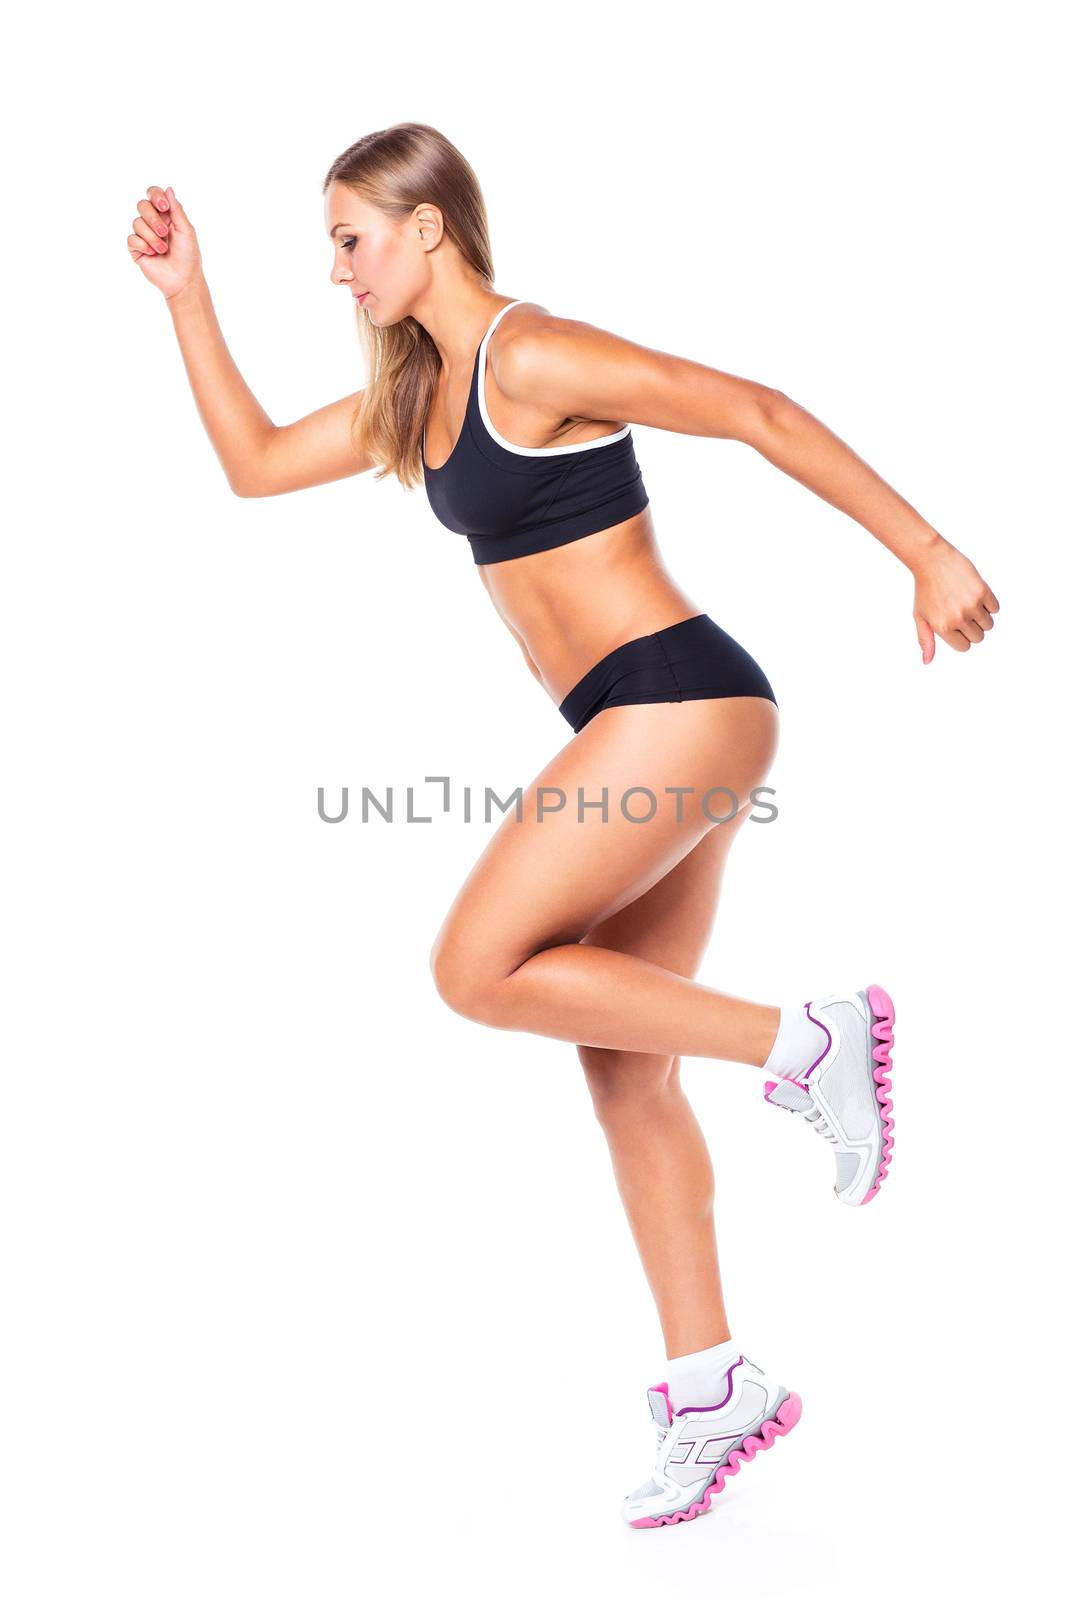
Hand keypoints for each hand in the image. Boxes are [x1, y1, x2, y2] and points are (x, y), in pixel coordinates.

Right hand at [127, 185, 202, 299]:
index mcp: (166, 215)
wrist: (183, 280)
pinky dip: (143, 246)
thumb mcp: (186, 230)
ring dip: (152, 237)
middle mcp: (153, 222)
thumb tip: (168, 188)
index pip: (153, 194)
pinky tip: (153, 254)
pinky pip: (132, 238)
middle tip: (165, 233)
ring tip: (163, 250)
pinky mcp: (136, 248)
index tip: (163, 206)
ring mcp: (143, 235)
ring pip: (137, 223)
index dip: (155, 196)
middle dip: (153, 219)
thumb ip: (176, 210)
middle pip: (142, 206)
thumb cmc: (188, 256)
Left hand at [912, 536, 999, 662]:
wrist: (932, 560)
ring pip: (989, 624)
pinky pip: (995, 608)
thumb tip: (927, 661)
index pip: (964, 647)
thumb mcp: (920, 616)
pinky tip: (975, 595)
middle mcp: (958, 618)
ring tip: (967, 603)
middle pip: (978, 637)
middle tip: (961, 612)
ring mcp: (971, 605)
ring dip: (981, 617)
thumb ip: (926, 639)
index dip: (962, 637)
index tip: (955, 625)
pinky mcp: (982, 591)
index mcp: (943, 627)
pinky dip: (989, 604)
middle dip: (972, 628)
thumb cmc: (925, 590)